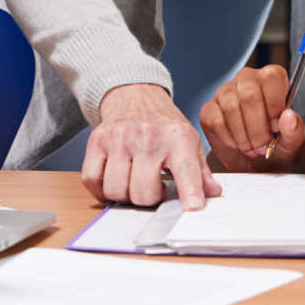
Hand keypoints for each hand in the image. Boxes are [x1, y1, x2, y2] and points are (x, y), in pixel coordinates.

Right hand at [83, 84, 221, 208]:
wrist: (136, 95)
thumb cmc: (164, 125)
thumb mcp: (189, 141)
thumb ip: (200, 171)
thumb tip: (212, 193)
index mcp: (177, 137)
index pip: (186, 170)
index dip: (190, 193)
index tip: (193, 209)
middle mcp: (148, 136)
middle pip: (143, 194)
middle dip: (149, 199)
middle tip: (154, 186)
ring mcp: (119, 138)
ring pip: (116, 191)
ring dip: (125, 195)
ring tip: (135, 181)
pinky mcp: (97, 141)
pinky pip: (92, 180)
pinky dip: (101, 189)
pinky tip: (115, 179)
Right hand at [200, 65, 304, 171]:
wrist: (256, 164)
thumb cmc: (275, 146)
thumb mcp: (291, 141)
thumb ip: (294, 129)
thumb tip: (288, 116)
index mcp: (271, 78)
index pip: (271, 77)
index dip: (274, 105)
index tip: (276, 127)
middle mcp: (247, 79)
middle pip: (250, 95)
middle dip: (257, 128)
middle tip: (262, 145)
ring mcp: (225, 92)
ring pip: (231, 107)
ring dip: (243, 136)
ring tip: (251, 148)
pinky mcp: (209, 109)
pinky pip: (216, 120)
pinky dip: (228, 139)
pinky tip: (237, 144)